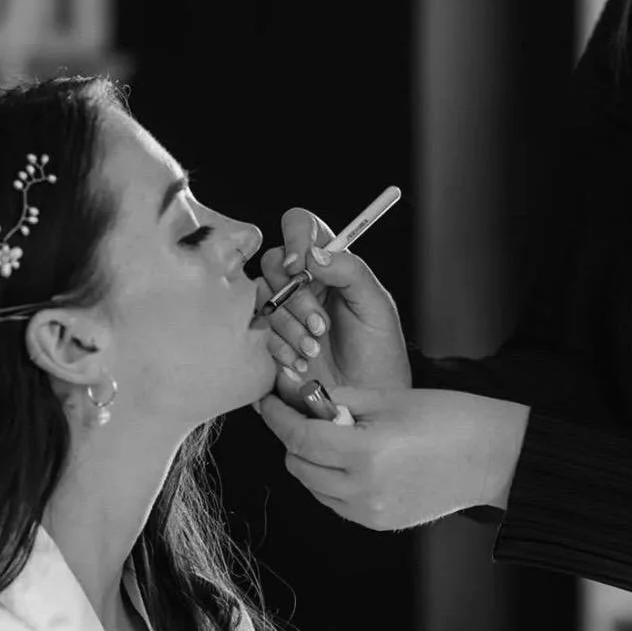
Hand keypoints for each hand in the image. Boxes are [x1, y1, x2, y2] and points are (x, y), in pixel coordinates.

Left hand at [254, 384, 530, 530]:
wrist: (494, 457)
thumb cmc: (447, 417)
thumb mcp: (389, 398)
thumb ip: (340, 400)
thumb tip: (306, 399)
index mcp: (364, 454)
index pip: (299, 438)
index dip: (277, 417)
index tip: (267, 401)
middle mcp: (362, 490)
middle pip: (299, 465)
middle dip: (295, 438)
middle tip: (311, 413)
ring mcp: (370, 512)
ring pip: (313, 485)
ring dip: (312, 460)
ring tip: (339, 436)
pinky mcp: (379, 523)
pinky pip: (335, 501)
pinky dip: (331, 480)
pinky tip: (353, 458)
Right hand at [258, 208, 410, 401]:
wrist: (362, 404)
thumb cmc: (378, 356)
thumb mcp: (376, 307)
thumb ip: (351, 271)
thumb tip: (316, 252)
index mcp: (329, 266)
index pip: (301, 226)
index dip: (296, 237)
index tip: (302, 266)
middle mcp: (300, 283)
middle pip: (274, 263)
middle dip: (296, 297)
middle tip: (320, 325)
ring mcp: (279, 311)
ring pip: (261, 298)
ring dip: (289, 326)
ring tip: (314, 350)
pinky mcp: (264, 339)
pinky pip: (253, 330)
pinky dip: (277, 347)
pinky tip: (300, 363)